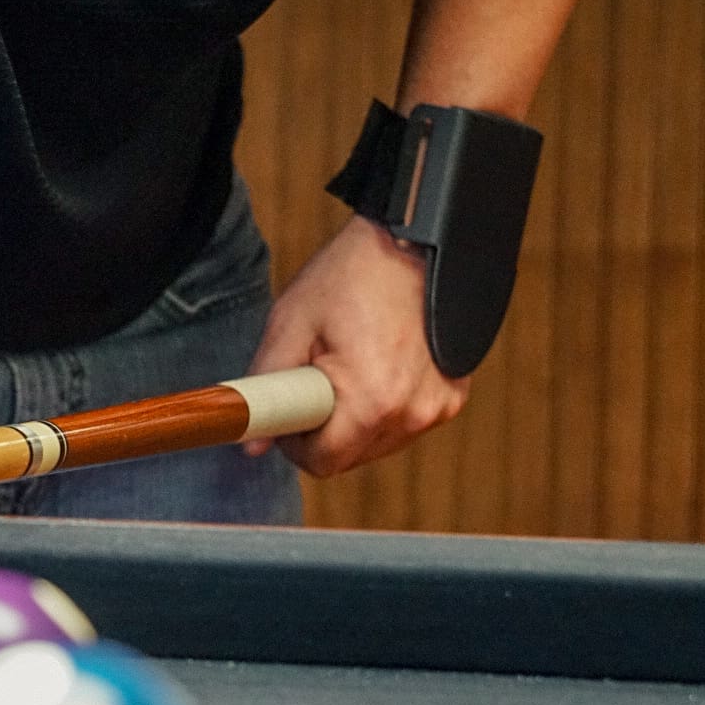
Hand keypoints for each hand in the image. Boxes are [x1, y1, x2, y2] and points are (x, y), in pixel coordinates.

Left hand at [246, 216, 468, 475]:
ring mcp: (439, 407)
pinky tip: (379, 362)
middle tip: (315, 375)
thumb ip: (266, 384)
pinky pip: (404, 424)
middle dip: (324, 429)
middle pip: (350, 458)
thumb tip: (251, 441)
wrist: (415, 241)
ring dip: (354, 420)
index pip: (322, 463)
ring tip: (350, 361)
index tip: (288, 409)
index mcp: (372, 400)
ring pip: (377, 444)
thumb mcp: (292, 322)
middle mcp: (413, 413)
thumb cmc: (352, 275)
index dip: (294, 442)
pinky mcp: (453, 397)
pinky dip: (385, 407)